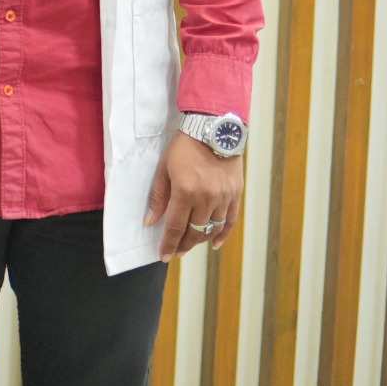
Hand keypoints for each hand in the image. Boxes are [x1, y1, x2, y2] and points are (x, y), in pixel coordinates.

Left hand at [147, 133, 243, 259]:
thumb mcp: (164, 169)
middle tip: (175, 252)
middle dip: (183, 245)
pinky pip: (230, 221)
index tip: (163, 256)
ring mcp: (223, 198)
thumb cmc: (183, 147)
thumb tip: (151, 221)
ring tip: (189, 245)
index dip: (169, 244)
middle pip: (194, 231)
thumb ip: (158, 197)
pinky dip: (222, 234)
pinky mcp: (235, 194)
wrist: (212, 130)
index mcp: (185, 191)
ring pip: (212, 228)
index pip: (175, 226)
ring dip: (199, 239)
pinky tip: (214, 243)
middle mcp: (206, 198)